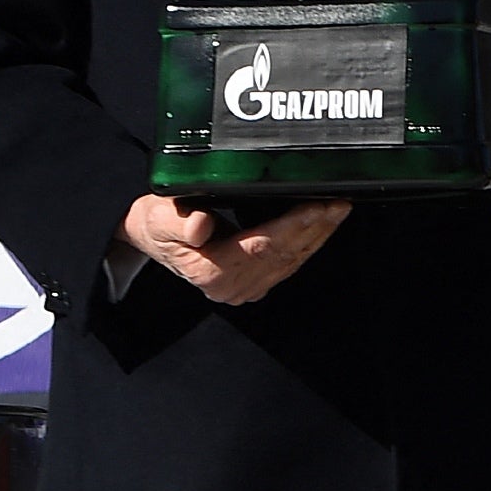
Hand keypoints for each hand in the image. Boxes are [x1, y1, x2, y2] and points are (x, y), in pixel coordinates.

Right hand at [116, 193, 348, 305]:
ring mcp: (246, 287)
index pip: (263, 245)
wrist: (151, 240)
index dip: (293, 225)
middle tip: (339, 204)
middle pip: (284, 254)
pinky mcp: (255, 281)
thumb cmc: (156, 225)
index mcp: (212, 272)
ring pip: (292, 259)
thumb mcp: (157, 218)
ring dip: (317, 235)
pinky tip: (321, 225)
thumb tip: (200, 225)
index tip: (317, 207)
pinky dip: (308, 242)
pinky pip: (288, 262)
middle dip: (315, 228)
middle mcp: (233, 286)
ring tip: (337, 210)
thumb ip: (178, 222)